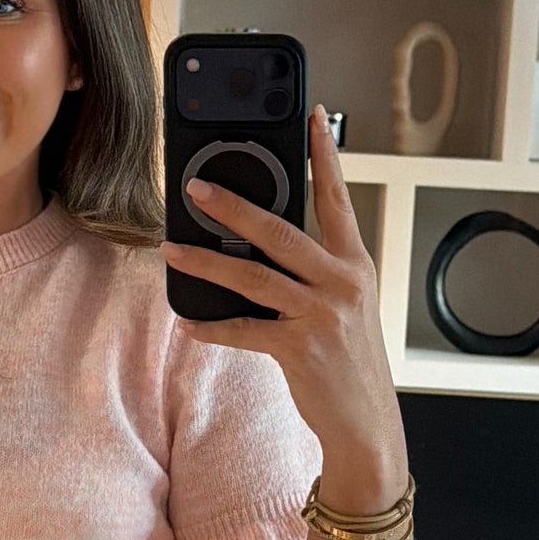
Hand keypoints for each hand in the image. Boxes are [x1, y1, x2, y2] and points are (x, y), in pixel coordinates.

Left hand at [164, 104, 407, 507]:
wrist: (367, 424)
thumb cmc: (349, 360)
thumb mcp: (346, 304)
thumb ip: (315, 269)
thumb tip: (260, 238)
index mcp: (355, 264)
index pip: (338, 197)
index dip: (326, 154)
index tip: (313, 115)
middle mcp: (342, 282)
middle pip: (281, 231)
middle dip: (234, 205)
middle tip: (196, 187)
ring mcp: (322, 314)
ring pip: (253, 276)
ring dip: (207, 261)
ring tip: (171, 248)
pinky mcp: (300, 348)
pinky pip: (244, 330)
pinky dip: (213, 326)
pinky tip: (189, 321)